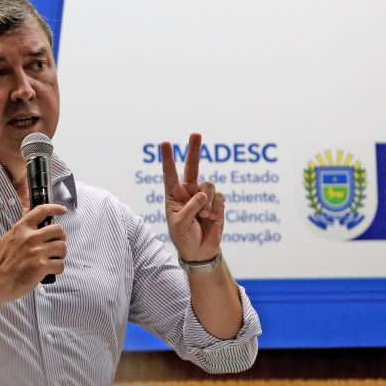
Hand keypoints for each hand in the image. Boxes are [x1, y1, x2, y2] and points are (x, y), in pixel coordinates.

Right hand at [0, 203, 66, 300]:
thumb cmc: (1, 262)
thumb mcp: (7, 238)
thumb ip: (21, 230)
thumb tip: (31, 221)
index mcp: (22, 228)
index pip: (42, 211)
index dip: (55, 208)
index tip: (63, 210)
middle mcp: (31, 237)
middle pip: (58, 230)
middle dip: (61, 238)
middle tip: (56, 246)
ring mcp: (37, 252)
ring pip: (62, 248)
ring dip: (61, 255)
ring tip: (53, 259)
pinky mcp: (41, 266)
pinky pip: (60, 264)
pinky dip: (58, 268)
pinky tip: (50, 271)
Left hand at [161, 133, 223, 262]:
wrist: (200, 251)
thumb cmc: (183, 237)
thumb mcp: (179, 225)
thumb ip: (190, 208)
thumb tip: (203, 193)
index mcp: (174, 194)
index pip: (170, 173)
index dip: (168, 158)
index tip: (165, 143)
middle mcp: (189, 191)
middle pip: (192, 166)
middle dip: (194, 149)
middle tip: (195, 133)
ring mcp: (204, 196)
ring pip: (209, 185)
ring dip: (207, 203)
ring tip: (204, 217)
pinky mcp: (217, 202)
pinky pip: (219, 197)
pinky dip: (216, 208)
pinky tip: (212, 219)